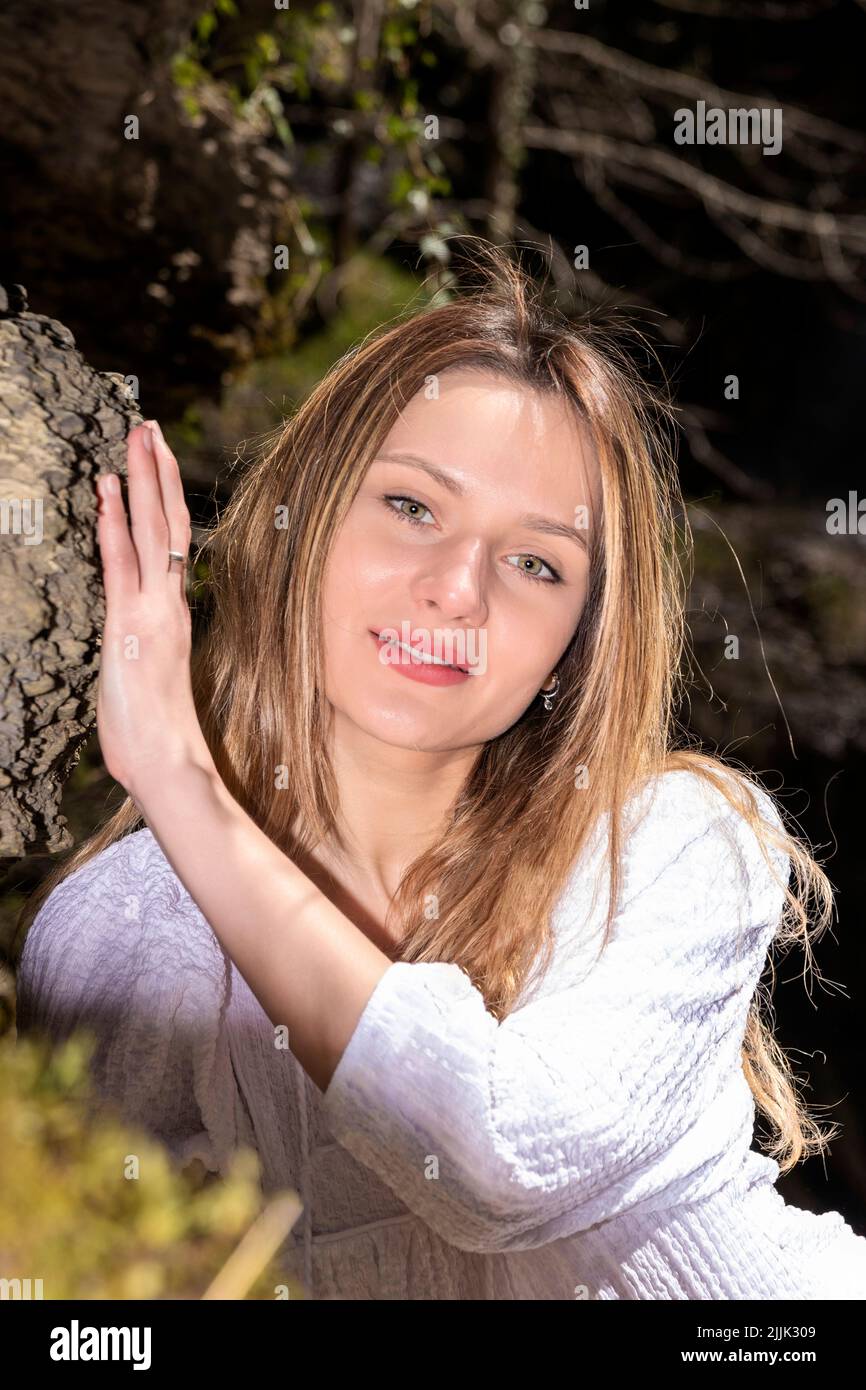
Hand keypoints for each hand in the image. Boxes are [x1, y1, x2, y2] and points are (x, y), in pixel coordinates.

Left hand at [95, 422, 212, 796]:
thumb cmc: (154, 736)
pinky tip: (107, 491)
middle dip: (157, 473)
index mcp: (173, 614)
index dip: (165, 500)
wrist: (166, 762)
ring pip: (153, 533)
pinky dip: (116, 525)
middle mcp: (169, 604)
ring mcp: (152, 611)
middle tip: (148, 427)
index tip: (155, 461)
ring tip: (135, 438)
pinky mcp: (130, 624)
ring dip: (142, 482)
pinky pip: (124, 564)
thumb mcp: (145, 680)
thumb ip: (141, 651)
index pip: (174, 544)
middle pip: (170, 525)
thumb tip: (132, 648)